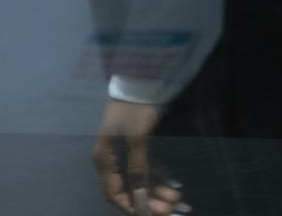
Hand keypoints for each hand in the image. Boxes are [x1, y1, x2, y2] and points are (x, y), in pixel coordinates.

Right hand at [92, 98, 185, 214]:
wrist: (142, 79)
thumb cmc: (136, 108)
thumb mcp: (137, 138)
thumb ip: (137, 168)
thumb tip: (140, 198)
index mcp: (104, 159)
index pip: (113, 193)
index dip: (131, 206)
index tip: (150, 215)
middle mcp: (112, 160)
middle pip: (128, 189)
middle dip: (149, 200)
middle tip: (171, 209)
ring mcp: (125, 153)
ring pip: (140, 180)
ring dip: (157, 191)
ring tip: (177, 199)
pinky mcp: (138, 146)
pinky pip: (147, 169)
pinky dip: (159, 178)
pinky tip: (173, 186)